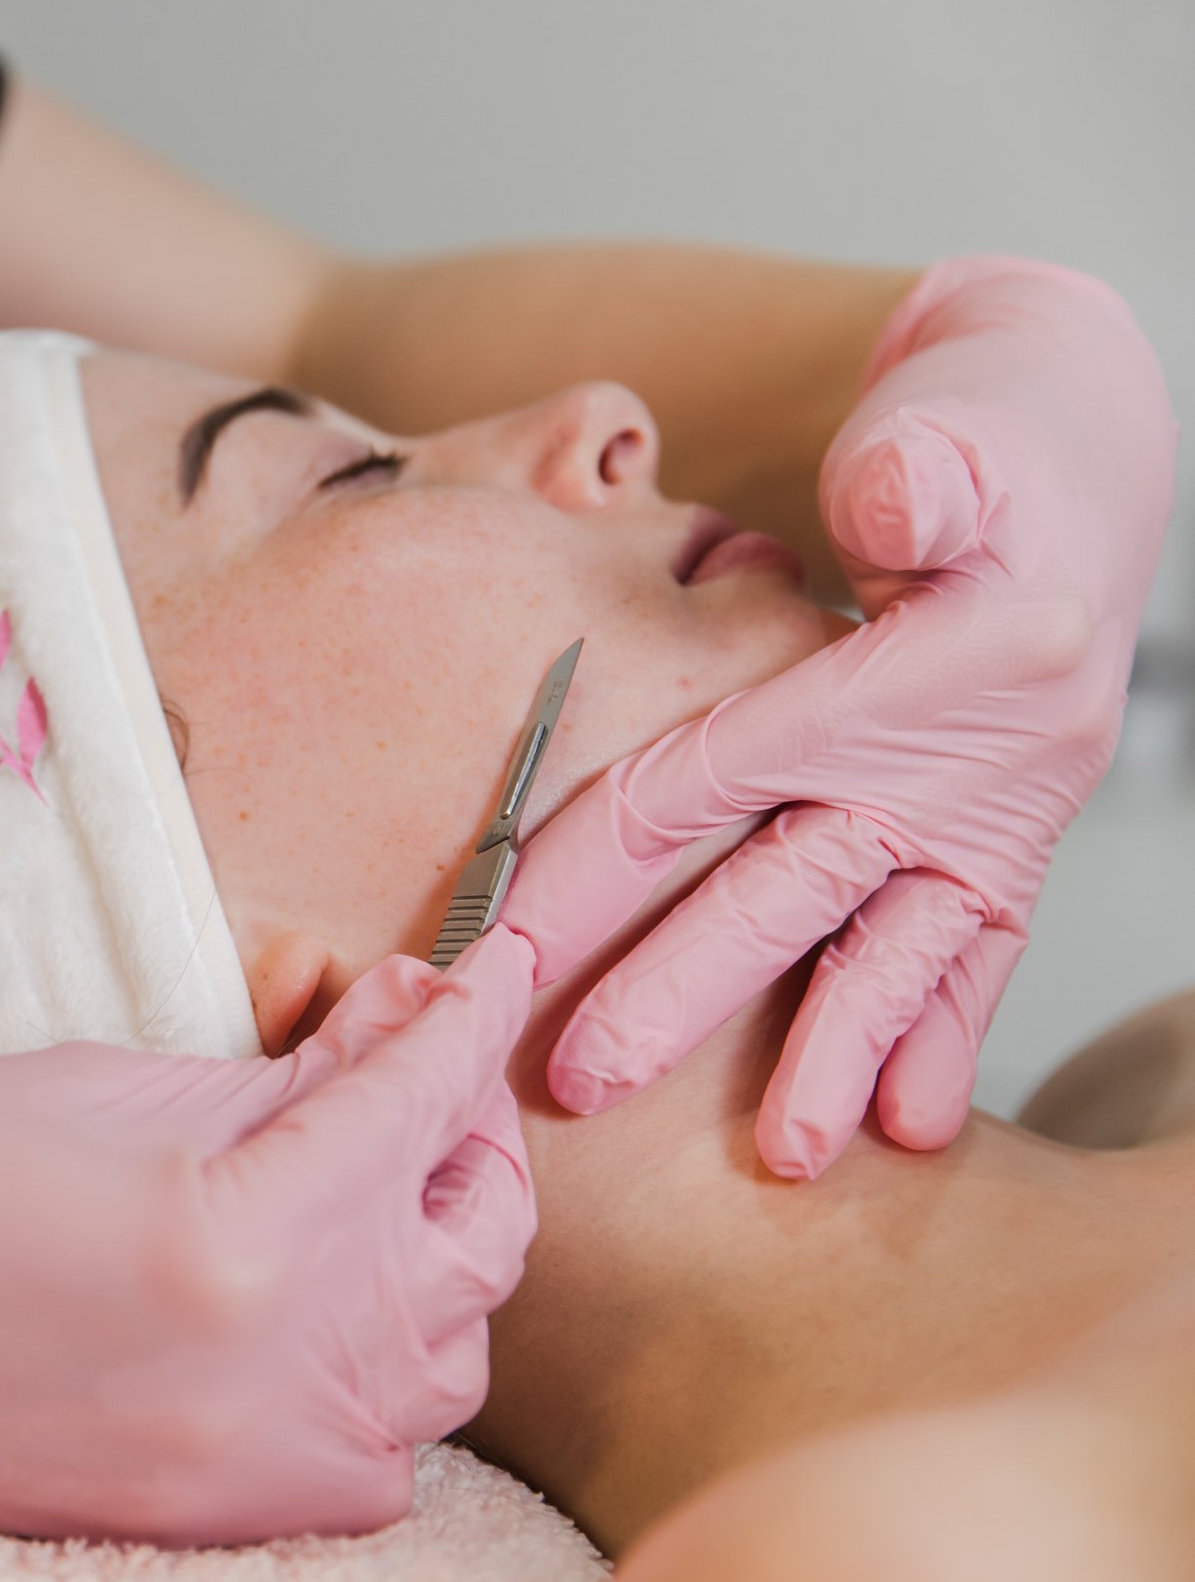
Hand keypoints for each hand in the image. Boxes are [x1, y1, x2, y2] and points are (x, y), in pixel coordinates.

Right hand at [0, 927, 536, 1547]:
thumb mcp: (103, 1080)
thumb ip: (278, 1071)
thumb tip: (397, 1022)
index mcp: (237, 1236)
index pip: (414, 1104)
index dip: (461, 1015)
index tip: (486, 962)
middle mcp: (274, 1373)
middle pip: (473, 1243)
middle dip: (462, 1130)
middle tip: (414, 1057)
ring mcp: (251, 1468)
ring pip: (447, 1362)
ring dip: (433, 1252)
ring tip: (369, 1174)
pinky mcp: (215, 1521)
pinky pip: (375, 1457)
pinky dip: (380, 1373)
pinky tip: (322, 1301)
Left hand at [503, 256, 1177, 1179]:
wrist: (1075, 447)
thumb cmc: (975, 432)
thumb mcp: (952, 424)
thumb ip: (919, 470)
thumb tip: (891, 504)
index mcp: (925, 666)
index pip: (719, 774)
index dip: (605, 857)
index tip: (505, 937)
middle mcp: (968, 756)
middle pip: (788, 886)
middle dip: (682, 989)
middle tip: (582, 1080)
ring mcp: (995, 810)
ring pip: (891, 945)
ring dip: (830, 1049)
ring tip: (787, 1156)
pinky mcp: (1007, 837)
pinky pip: (975, 949)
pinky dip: (940, 1031)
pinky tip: (908, 1125)